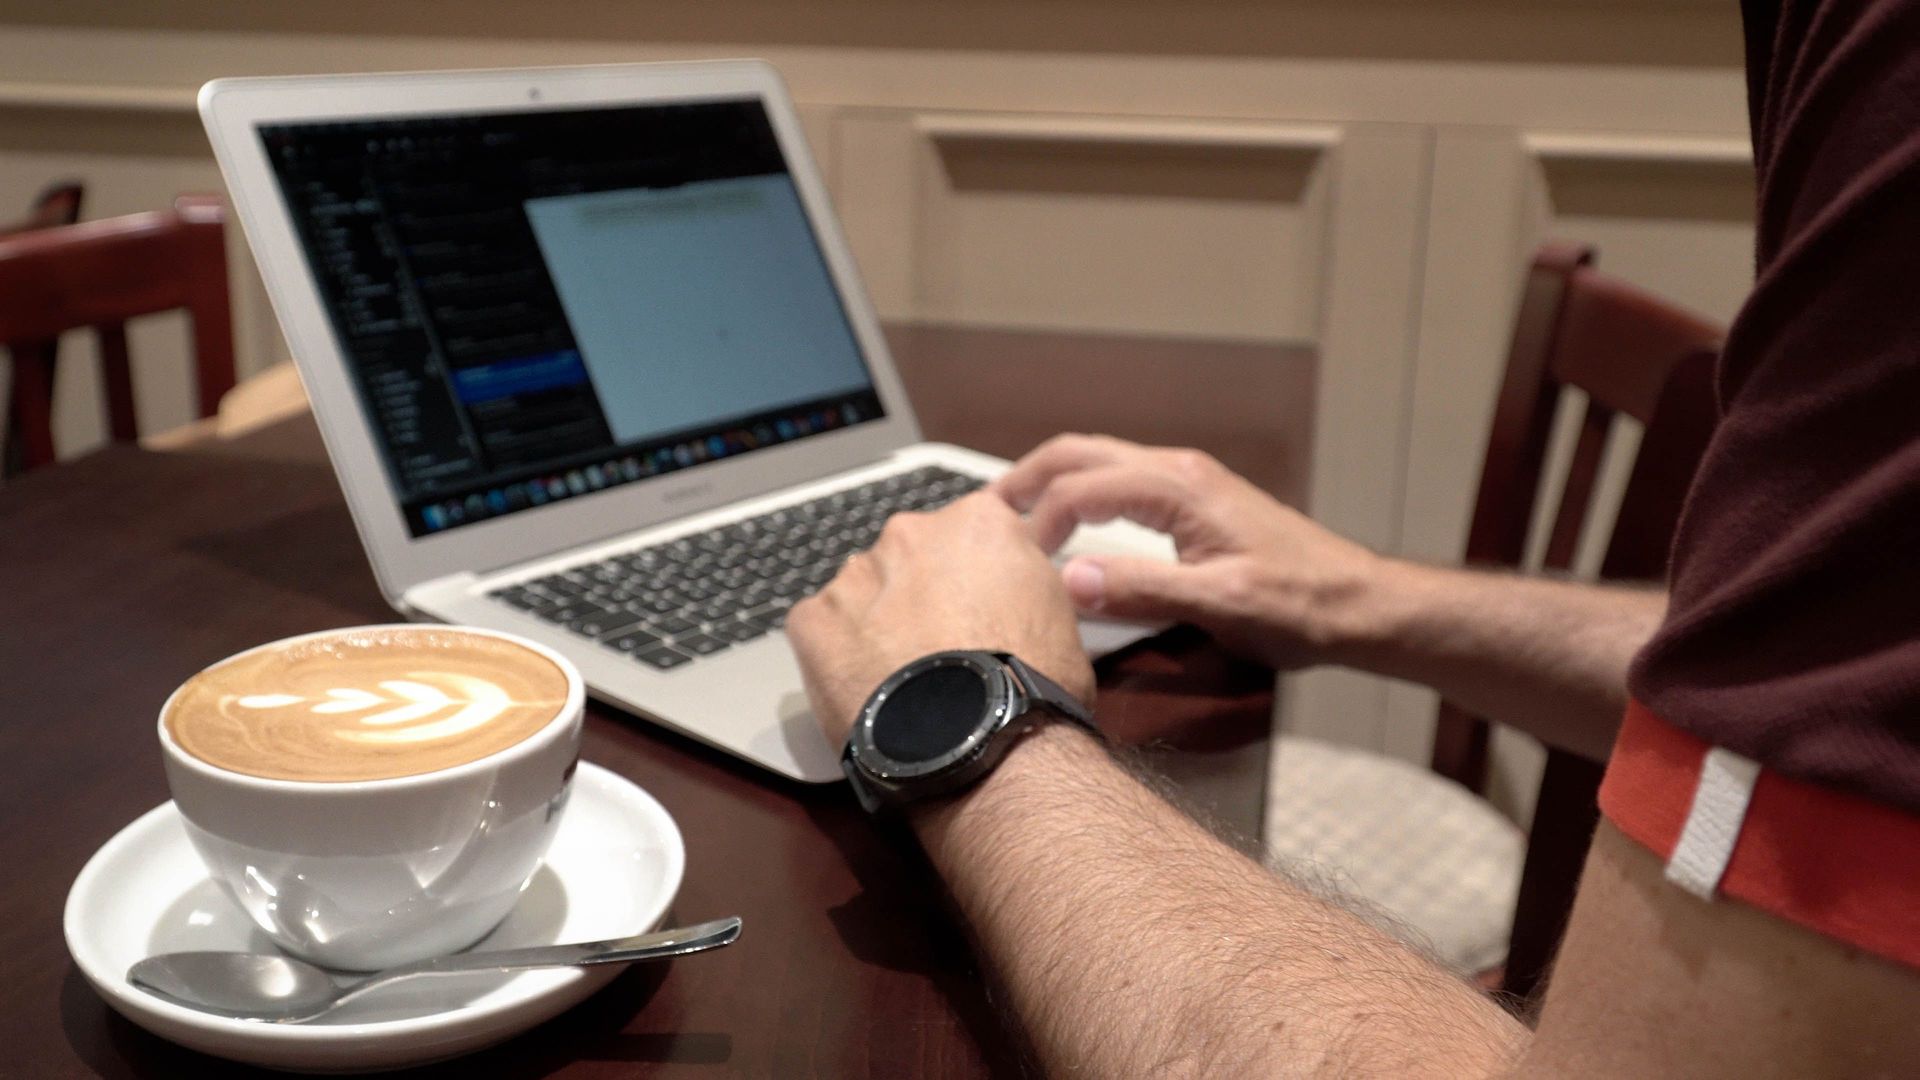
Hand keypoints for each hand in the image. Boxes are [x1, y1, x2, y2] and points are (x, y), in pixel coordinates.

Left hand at [786, 492, 1094, 748]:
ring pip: (860, 591)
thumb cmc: (1033, 688)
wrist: (984, 741)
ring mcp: (858, 576)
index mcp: (977, 522)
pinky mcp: (815, 621)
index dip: (968, 578)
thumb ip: (1019, 580)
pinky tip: (867, 689)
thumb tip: (1006, 590)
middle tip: (938, 649)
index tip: (972, 610)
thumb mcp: (1058, 612)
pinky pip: (818, 628)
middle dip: (916, 596)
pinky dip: (834, 654)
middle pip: (907, 557)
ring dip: (874, 623)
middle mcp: (911, 533)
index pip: (964, 533)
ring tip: (902, 680)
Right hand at [993, 434, 1385, 669]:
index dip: (1040, 521)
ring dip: (1054, 482)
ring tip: (1016, 515)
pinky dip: (1084, 494)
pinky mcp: (1198, 504)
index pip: (1082, 486)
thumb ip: (1141, 589)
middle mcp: (1182, 473)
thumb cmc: (1302, 605)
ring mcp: (1190, 484)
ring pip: (1101, 462)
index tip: (1019, 562)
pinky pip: (1123, 482)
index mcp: (1181, 488)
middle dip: (1028, 477)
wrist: (1358, 605)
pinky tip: (1073, 524)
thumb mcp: (1219, 604)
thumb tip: (1070, 579)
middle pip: (1082, 452)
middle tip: (987, 512)